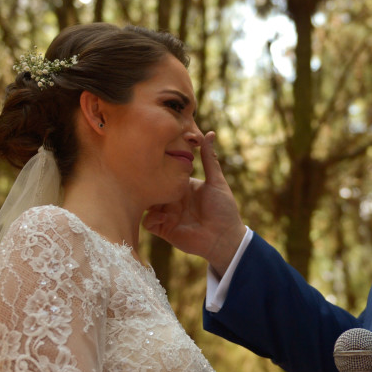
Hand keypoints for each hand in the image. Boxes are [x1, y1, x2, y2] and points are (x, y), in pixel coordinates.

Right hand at [143, 131, 246, 274]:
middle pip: (153, 188)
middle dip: (148, 183)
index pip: (165, 173)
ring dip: (149, 200)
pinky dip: (152, 217)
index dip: (159, 167)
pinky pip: (148, 222)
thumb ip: (210, 159)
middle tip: (148, 177)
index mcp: (182, 186)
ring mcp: (167, 215)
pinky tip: (165, 215)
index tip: (154, 159)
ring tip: (158, 197)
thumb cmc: (224, 209)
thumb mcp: (216, 181)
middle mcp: (172, 200)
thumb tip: (210, 133)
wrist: (225, 237)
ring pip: (147, 203)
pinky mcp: (164, 230)